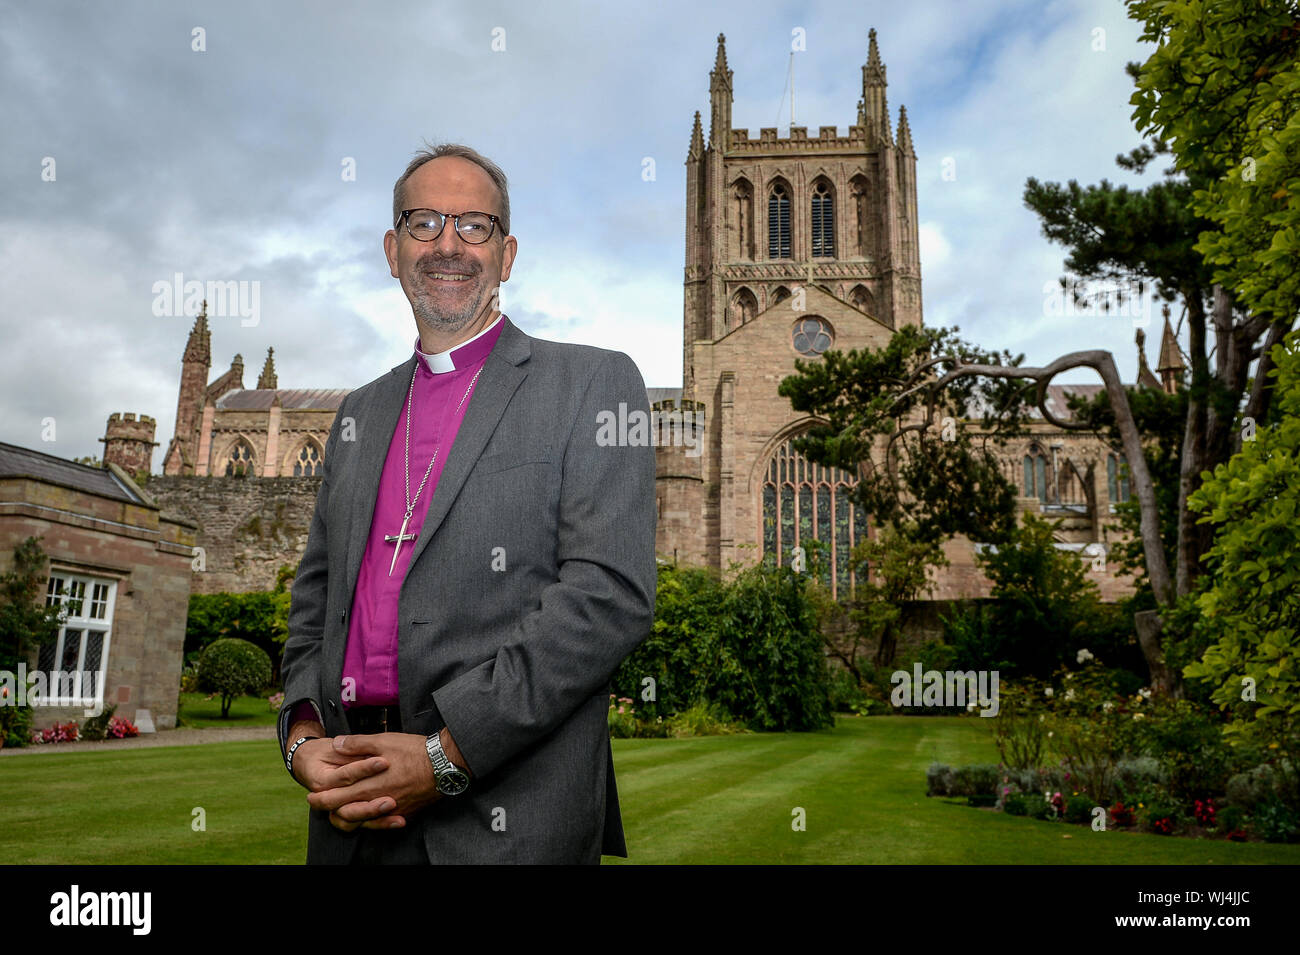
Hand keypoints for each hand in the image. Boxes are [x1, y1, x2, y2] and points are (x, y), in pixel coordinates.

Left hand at [307, 733, 442, 831]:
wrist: (444, 764)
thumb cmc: (414, 751)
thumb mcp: (383, 740)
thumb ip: (358, 744)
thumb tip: (336, 744)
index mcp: (368, 784)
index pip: (336, 797)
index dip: (320, 798)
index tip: (311, 796)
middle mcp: (377, 802)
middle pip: (344, 812)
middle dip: (327, 808)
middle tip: (317, 804)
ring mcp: (390, 810)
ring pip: (361, 822)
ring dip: (346, 817)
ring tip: (338, 811)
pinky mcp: (403, 812)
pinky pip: (381, 823)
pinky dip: (370, 822)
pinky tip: (367, 816)